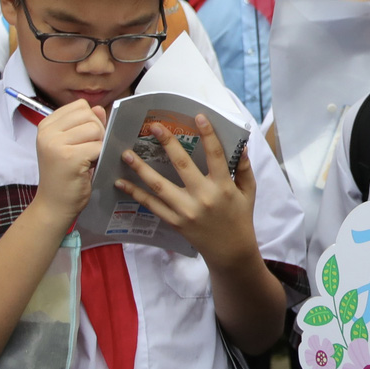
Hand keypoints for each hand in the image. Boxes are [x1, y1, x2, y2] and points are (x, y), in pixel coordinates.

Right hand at [31, 100, 106, 222]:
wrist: (54, 205)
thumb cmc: (64, 175)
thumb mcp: (72, 144)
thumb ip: (85, 124)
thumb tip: (99, 108)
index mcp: (46, 125)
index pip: (79, 106)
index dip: (90, 121)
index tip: (83, 140)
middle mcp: (47, 132)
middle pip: (89, 115)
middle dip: (97, 132)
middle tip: (87, 152)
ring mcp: (56, 144)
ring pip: (96, 129)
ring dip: (98, 145)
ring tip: (87, 159)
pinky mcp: (69, 156)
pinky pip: (98, 146)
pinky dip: (99, 157)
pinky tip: (88, 167)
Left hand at [115, 116, 261, 272]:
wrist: (230, 251)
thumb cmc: (240, 217)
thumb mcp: (249, 192)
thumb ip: (243, 168)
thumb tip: (241, 145)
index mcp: (223, 186)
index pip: (216, 155)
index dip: (208, 135)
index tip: (198, 116)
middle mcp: (203, 197)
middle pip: (182, 166)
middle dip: (168, 144)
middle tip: (154, 127)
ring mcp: (186, 210)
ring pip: (160, 186)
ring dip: (141, 169)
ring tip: (126, 154)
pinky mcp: (174, 221)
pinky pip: (152, 205)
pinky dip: (135, 194)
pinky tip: (120, 183)